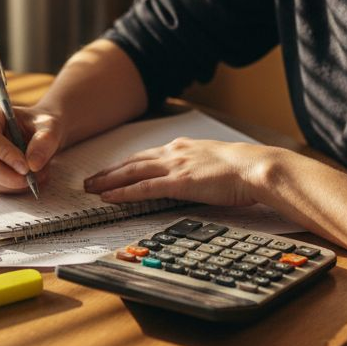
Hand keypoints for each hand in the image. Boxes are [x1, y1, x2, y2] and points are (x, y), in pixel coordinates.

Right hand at [0, 104, 63, 193]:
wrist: (41, 134)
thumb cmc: (41, 125)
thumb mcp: (50, 126)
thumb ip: (45, 141)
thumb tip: (32, 165)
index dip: (5, 155)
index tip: (26, 166)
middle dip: (10, 177)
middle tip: (34, 176)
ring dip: (15, 183)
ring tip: (37, 172)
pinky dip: (15, 187)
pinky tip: (28, 176)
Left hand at [83, 137, 271, 207]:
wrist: (256, 167)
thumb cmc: (243, 168)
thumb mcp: (216, 163)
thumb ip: (199, 167)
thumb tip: (195, 177)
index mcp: (184, 147)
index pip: (147, 156)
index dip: (126, 164)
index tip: (111, 170)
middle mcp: (175, 152)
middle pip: (133, 162)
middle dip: (110, 171)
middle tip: (90, 180)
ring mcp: (175, 166)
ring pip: (132, 172)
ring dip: (109, 181)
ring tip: (92, 188)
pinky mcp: (179, 182)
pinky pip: (144, 188)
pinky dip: (124, 192)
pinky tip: (109, 197)